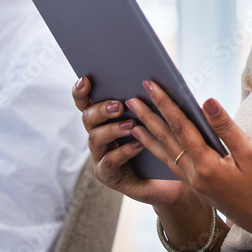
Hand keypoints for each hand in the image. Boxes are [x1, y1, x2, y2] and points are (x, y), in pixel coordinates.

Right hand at [72, 76, 187, 208]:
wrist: (170, 175)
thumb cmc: (163, 141)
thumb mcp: (156, 117)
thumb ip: (149, 99)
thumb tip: (153, 76)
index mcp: (105, 118)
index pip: (86, 101)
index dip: (80, 91)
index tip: (86, 79)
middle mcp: (98, 134)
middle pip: (87, 117)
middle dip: (100, 109)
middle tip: (118, 106)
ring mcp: (100, 155)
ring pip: (95, 138)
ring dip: (112, 129)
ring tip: (131, 125)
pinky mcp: (108, 174)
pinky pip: (109, 162)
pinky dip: (123, 151)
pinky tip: (139, 145)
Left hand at [129, 81, 251, 251]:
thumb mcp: (251, 154)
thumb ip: (226, 128)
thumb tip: (206, 101)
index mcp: (206, 166)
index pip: (181, 127)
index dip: (166, 104)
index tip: (151, 86)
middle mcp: (194, 176)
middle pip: (167, 140)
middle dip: (149, 117)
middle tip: (130, 99)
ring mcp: (195, 185)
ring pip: (166, 155)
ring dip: (149, 135)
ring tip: (133, 121)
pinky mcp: (199, 189)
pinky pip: (172, 166)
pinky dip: (160, 152)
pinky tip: (155, 145)